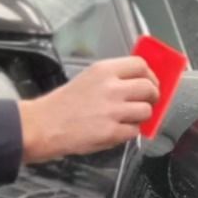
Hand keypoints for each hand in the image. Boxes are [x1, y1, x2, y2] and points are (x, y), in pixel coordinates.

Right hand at [18, 56, 160, 162]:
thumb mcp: (88, 79)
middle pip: (149, 87)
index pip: (141, 65)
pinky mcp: (112, 132)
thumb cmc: (63, 104)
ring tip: (130, 117)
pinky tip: (118, 129)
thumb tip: (138, 81)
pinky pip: (135, 131)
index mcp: (104, 71)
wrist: (45, 125)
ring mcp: (113, 111)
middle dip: (153, 96)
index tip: (151, 82)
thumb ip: (113, 78)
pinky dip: (130, 132)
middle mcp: (111, 88)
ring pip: (146, 111)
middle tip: (147, 102)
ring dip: (142, 116)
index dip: (151, 75)